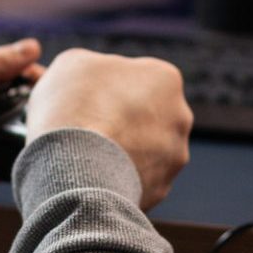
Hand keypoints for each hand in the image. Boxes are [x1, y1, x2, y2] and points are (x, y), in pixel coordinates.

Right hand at [26, 49, 191, 209]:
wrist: (74, 167)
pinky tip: (96, 178)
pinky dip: (120, 179)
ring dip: (124, 151)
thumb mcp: (71, 64)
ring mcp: (174, 156)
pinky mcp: (161, 189)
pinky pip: (139, 179)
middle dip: (123, 119)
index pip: (139, 78)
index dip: (109, 86)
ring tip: (88, 156)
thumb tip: (94, 78)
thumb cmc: (72, 107)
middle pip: (147, 114)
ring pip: (146, 149)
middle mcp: (180, 117)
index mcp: (165, 78)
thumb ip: (92, 65)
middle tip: (88, 126)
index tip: (87, 97)